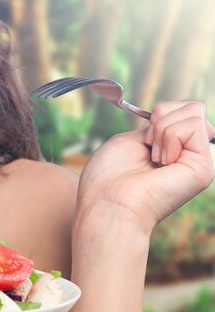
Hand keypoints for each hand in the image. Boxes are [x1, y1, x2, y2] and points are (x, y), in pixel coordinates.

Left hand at [77, 100, 214, 232]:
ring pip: (194, 112)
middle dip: (161, 119)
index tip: (144, 137)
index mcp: (171, 149)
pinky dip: (169, 138)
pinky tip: (161, 162)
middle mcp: (188, 155)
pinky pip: (193, 125)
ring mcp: (198, 162)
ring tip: (153, 160)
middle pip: (192, 107)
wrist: (107, 204)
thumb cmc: (108, 177)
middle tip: (148, 148)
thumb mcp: (132, 140)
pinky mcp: (203, 168)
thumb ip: (159, 127)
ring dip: (162, 131)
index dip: (161, 113)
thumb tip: (186, 112)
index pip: (183, 109)